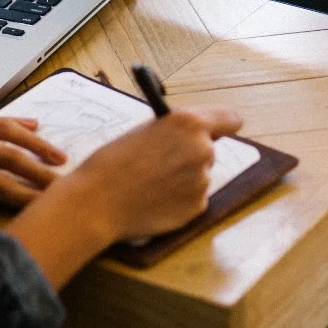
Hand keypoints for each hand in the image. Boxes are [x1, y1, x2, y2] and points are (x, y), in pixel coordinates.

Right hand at [70, 107, 244, 240]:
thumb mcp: (144, 130)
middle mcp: (202, 150)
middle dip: (189, 155)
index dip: (222, 125)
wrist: (97, 202)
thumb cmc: (112, 162)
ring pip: (198, 176)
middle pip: (208, 150)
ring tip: (150, 183)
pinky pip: (193, 198)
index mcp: (189, 123)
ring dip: (182, 179)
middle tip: (161, 162)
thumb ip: (173, 131)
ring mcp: (202, 181)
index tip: (218, 130)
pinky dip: (178, 200)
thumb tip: (187, 138)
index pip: (229, 119)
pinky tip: (153, 199)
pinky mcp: (197, 207)